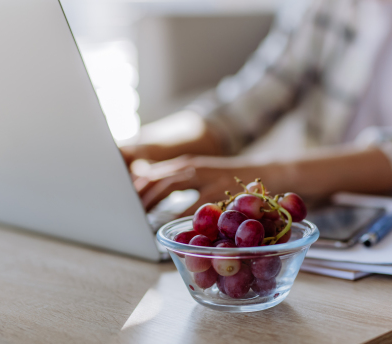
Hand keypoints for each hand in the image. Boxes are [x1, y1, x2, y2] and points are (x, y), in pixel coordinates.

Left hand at [134, 155, 265, 216]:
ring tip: (140, 217)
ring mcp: (206, 177)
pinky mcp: (220, 190)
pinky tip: (172, 226)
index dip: (136, 186)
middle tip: (128, 212)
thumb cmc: (231, 180)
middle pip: (157, 177)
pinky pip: (196, 205)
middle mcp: (193, 167)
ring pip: (170, 186)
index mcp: (187, 164)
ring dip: (153, 201)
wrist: (267, 174)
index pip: (153, 172)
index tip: (123, 201)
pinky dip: (181, 216)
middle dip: (140, 195)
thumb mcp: (202, 176)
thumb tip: (150, 190)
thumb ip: (179, 181)